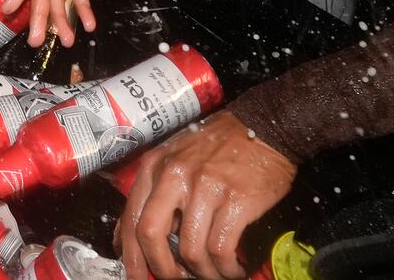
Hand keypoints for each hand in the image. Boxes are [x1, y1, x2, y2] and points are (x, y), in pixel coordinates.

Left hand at [116, 112, 297, 278]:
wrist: (263, 128)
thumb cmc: (219, 146)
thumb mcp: (175, 158)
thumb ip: (156, 192)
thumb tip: (133, 235)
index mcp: (155, 166)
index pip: (131, 217)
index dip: (130, 254)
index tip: (135, 274)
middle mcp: (174, 175)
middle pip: (151, 235)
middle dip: (160, 268)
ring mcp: (204, 187)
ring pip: (190, 249)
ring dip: (202, 272)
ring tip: (213, 275)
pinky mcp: (234, 200)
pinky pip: (221, 249)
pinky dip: (226, 268)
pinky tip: (233, 269)